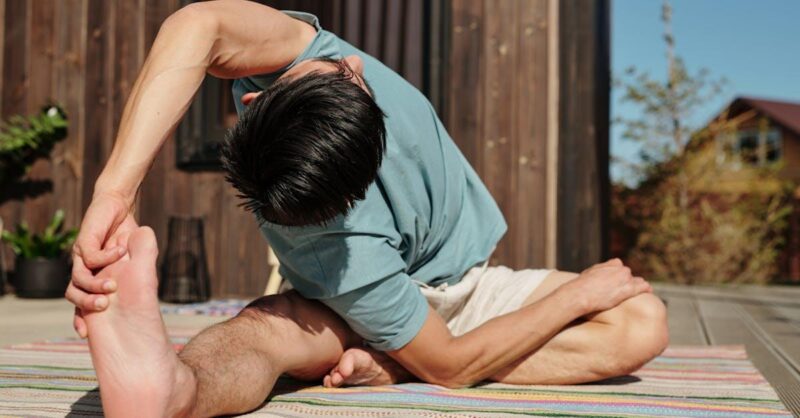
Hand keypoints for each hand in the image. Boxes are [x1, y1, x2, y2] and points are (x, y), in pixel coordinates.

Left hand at [66, 192, 138, 336]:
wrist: (116, 206)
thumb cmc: (125, 234)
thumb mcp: (130, 261)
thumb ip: (130, 275)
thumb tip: (144, 298)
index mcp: (90, 277)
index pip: (79, 303)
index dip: (80, 318)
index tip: (85, 334)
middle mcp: (81, 268)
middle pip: (72, 294)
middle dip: (86, 304)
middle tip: (104, 306)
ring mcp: (79, 255)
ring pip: (78, 279)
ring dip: (95, 285)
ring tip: (112, 286)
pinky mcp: (83, 241)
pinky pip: (91, 257)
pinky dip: (108, 257)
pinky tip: (122, 251)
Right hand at [560, 258, 651, 314]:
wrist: (581, 293)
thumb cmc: (581, 286)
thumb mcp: (589, 272)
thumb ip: (599, 271)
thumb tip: (598, 274)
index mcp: (612, 264)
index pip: (620, 266)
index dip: (618, 274)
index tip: (616, 280)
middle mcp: (620, 269)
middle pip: (628, 274)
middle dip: (627, 281)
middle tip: (622, 289)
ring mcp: (626, 279)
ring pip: (637, 281)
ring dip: (637, 285)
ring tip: (639, 291)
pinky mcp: (628, 290)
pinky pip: (642, 287)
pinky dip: (646, 289)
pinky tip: (649, 291)